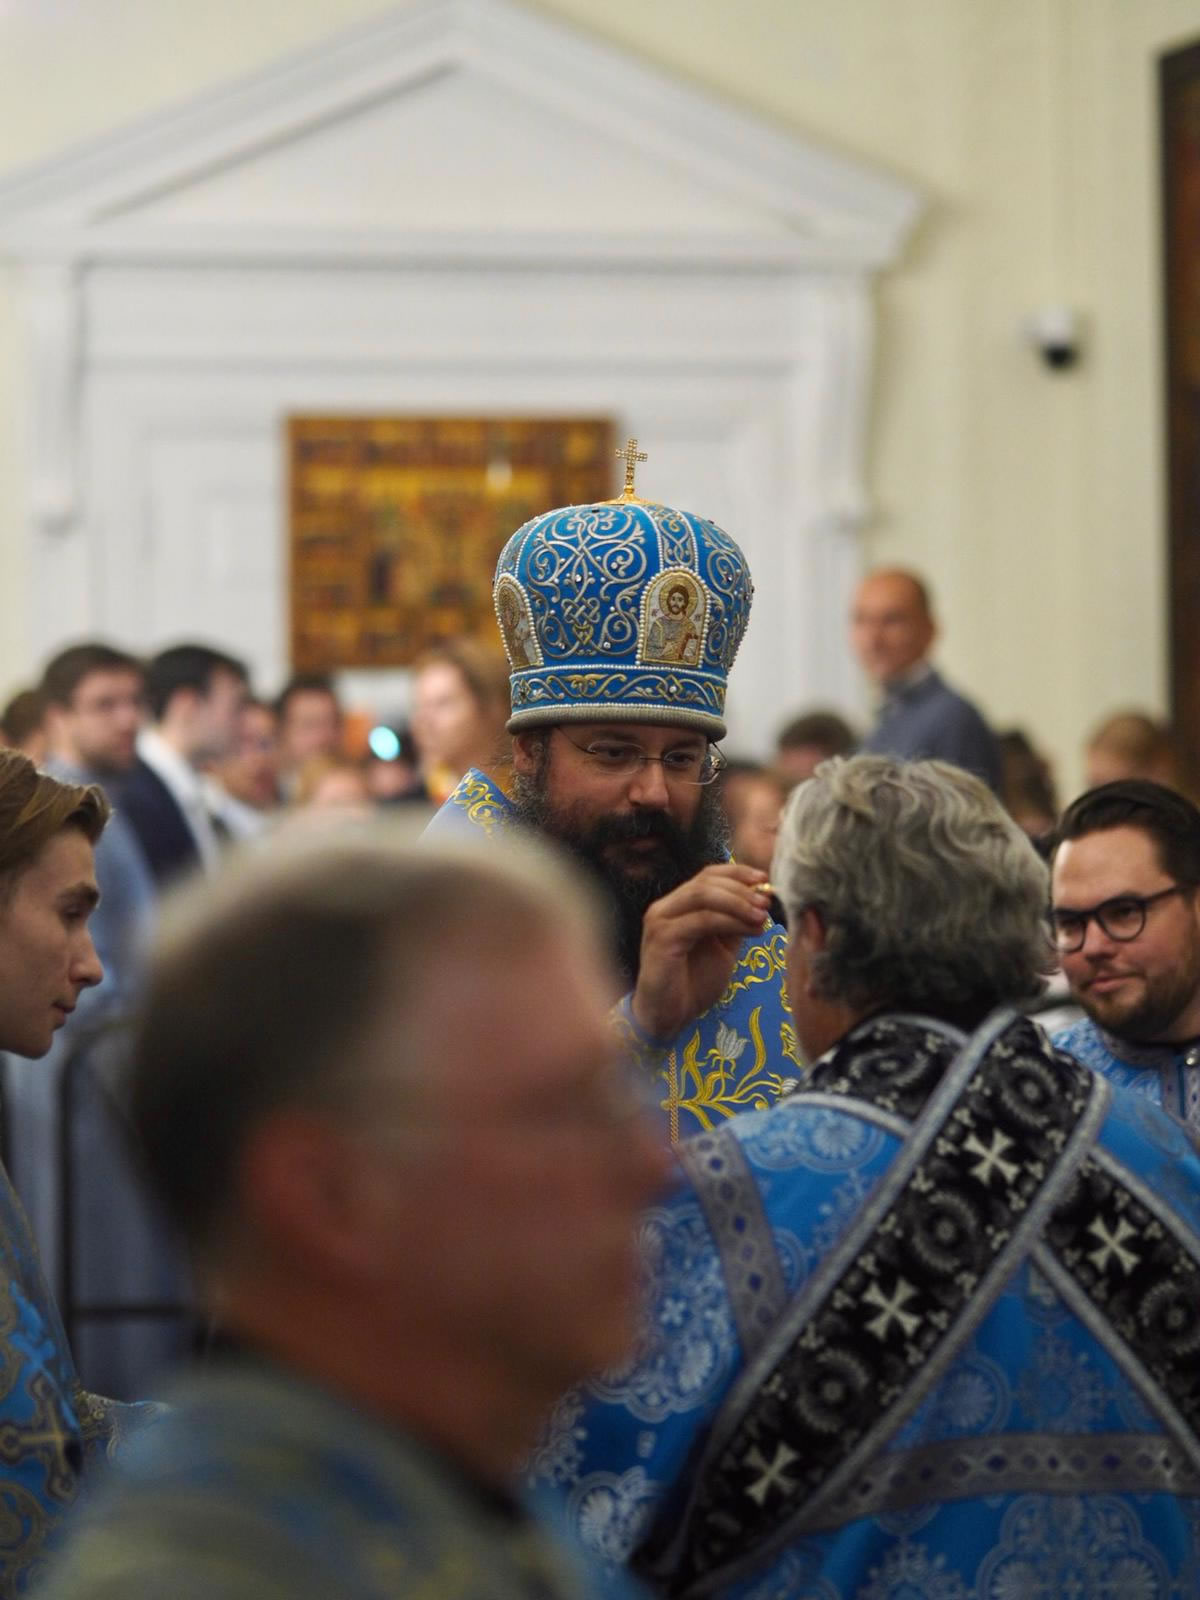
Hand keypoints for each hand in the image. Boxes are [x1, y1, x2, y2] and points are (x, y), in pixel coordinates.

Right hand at [631, 864, 773, 1043]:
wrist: (668, 1017)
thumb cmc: (692, 984)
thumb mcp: (722, 948)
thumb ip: (735, 923)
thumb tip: (761, 901)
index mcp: (678, 905)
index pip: (708, 875)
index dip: (738, 873)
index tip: (765, 880)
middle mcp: (666, 907)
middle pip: (706, 881)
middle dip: (741, 889)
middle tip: (767, 902)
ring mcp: (661, 920)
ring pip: (703, 896)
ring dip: (738, 903)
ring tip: (761, 915)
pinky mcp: (662, 937)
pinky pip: (701, 920)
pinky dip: (730, 922)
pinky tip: (751, 931)